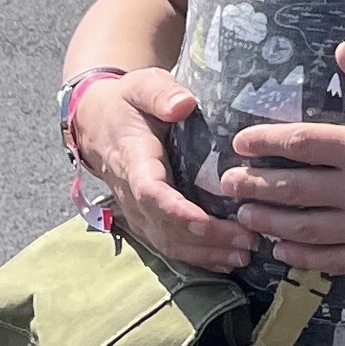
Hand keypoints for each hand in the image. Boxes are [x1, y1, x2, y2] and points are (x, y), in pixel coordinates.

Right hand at [65, 67, 249, 272]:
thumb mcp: (143, 85)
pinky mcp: (145, 218)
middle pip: (165, 228)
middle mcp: (131, 193)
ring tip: (243, 256)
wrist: (97, 121)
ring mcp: (136, 210)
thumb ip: (161, 93)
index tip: (212, 225)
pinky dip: (195, 256)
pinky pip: (167, 244)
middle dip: (206, 241)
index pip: (152, 194)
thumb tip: (183, 105)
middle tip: (248, 242)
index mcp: (133, 160)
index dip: (180, 214)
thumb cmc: (127, 101)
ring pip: (166, 243)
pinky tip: (225, 260)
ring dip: (204, 254)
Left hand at [204, 41, 344, 272]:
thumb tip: (342, 52)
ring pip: (304, 230)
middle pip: (292, 190)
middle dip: (254, 183)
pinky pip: (335, 261)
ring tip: (245, 216)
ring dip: (270, 222)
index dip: (266, 141)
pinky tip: (286, 253)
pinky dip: (304, 258)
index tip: (240, 140)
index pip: (301, 144)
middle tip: (227, 181)